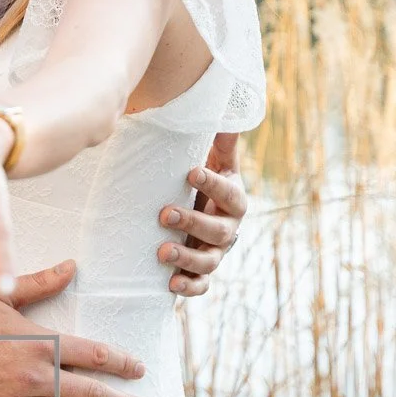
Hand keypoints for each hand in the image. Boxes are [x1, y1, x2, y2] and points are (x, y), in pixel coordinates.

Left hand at [156, 132, 247, 296]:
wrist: (198, 207)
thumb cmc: (199, 178)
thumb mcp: (212, 157)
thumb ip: (220, 139)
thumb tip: (223, 109)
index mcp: (233, 198)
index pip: (229, 193)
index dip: (213, 184)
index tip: (191, 172)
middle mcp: (228, 228)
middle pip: (219, 231)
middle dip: (193, 222)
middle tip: (164, 214)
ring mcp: (216, 252)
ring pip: (209, 261)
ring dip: (187, 258)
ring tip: (162, 252)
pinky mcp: (200, 271)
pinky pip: (201, 284)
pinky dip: (189, 287)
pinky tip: (171, 284)